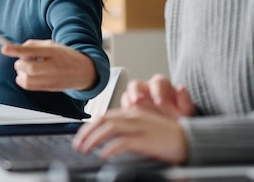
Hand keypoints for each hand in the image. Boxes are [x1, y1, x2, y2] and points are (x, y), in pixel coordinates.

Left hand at [1, 39, 95, 90]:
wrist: (83, 71)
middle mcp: (53, 66)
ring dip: (20, 73)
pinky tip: (27, 75)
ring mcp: (51, 79)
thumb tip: (16, 48)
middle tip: (21, 61)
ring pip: (27, 79)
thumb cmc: (65, 55)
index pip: (32, 50)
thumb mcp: (52, 44)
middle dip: (19, 64)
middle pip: (28, 68)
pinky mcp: (49, 88)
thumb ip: (34, 45)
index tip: (4, 49)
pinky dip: (23, 80)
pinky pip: (29, 86)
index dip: (16, 50)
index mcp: (53, 52)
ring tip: (27, 68)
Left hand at [72, 108, 188, 163]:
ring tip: (86, 150)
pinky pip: (124, 142)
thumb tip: (106, 141)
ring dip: (93, 139)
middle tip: (77, 145)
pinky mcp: (147, 139)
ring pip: (109, 129)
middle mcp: (133, 116)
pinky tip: (104, 155)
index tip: (80, 137)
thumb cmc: (167, 137)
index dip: (89, 127)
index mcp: (131, 113)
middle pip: (102, 120)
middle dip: (86, 133)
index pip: (103, 116)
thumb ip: (126, 131)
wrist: (191, 140)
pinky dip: (111, 148)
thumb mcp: (142, 129)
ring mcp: (140, 126)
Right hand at [121, 74, 194, 118]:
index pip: (157, 81)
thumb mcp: (185, 110)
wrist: (172, 130)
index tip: (159, 102)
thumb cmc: (179, 117)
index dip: (157, 90)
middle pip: (137, 84)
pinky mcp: (130, 105)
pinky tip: (130, 114)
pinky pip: (124, 102)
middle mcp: (148, 88)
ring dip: (129, 99)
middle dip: (136, 92)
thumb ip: (184, 99)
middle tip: (139, 101)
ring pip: (128, 93)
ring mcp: (137, 96)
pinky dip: (126, 107)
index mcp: (163, 86)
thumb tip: (181, 87)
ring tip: (132, 108)